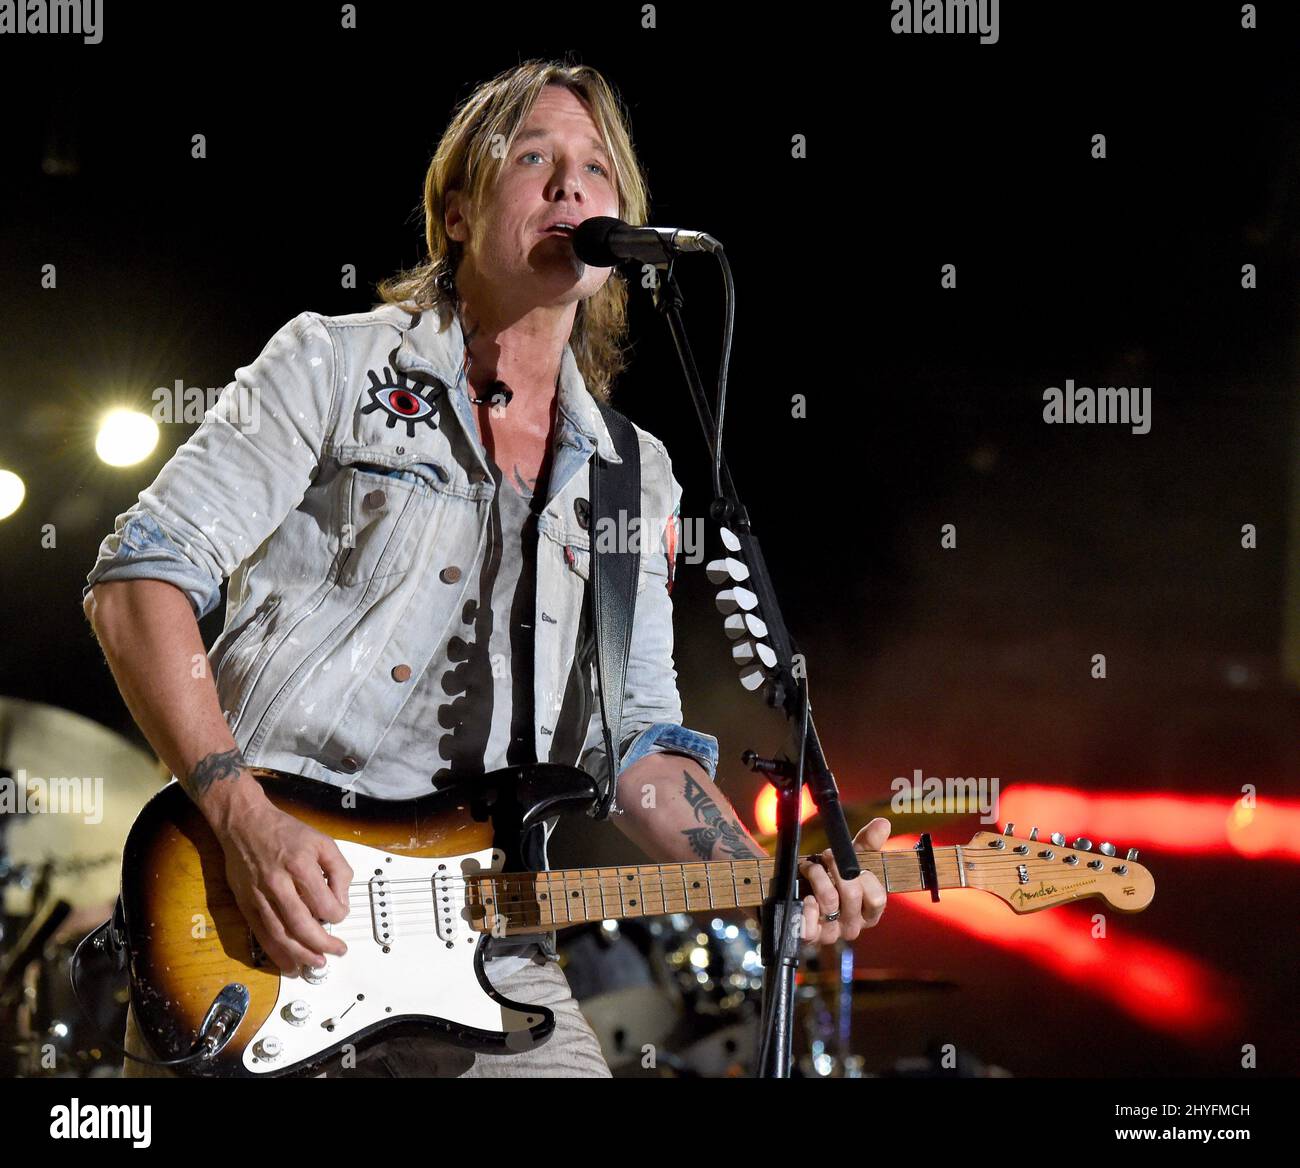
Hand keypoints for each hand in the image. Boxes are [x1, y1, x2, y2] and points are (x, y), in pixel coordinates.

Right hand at [215, 789, 353, 974]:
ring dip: (300, 955)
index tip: (341, 915)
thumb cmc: (285, 832)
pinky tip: (289, 964)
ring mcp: (259, 896)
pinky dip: (276, 953)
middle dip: (322, 944)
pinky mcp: (245, 904)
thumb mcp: (322, 841)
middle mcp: (278, 883)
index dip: (338, 915)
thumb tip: (342, 900)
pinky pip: (262, 935)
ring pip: (280, 935)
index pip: (324, 903)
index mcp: (300, 865)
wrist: (245, 823)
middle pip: (302, 925)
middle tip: (337, 952)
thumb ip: (339, 869)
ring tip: (316, 965)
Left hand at [797, 817, 890, 944]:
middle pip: (853, 896)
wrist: (799, 896)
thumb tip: (883, 824)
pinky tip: (804, 897)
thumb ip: (868, 844)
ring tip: (809, 867)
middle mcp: (853, 925)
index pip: (877, 898)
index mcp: (869, 911)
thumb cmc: (833, 880)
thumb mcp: (852, 861)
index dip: (864, 876)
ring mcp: (832, 933)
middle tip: (825, 856)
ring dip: (817, 877)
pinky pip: (809, 926)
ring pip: (829, 903)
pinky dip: (806, 908)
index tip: (849, 860)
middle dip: (837, 869)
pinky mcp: (810, 937)